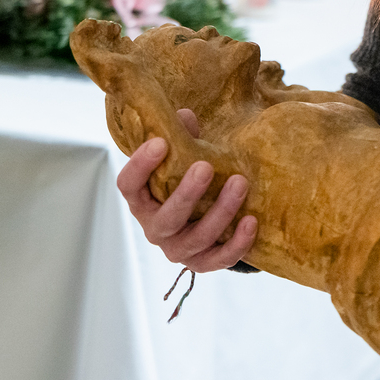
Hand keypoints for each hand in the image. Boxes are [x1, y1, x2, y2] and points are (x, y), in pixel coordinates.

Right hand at [117, 108, 257, 271]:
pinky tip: (251, 221)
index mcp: (141, 201)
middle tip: (206, 167)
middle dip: (187, 193)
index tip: (160, 142)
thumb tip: (186, 116)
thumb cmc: (186, 183)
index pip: (128, 185)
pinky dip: (237, 243)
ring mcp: (178, 250)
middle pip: (167, 218)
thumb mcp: (181, 160)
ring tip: (240, 183)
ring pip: (198, 238)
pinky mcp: (203, 263)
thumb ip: (181, 138)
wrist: (202, 220)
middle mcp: (155, 230)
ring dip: (221, 212)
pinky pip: (220, 259)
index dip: (140, 165)